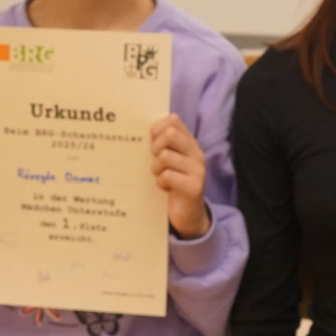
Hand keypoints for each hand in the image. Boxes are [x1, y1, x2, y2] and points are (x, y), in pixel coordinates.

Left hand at [150, 113, 209, 238]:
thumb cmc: (173, 185)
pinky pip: (168, 176)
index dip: (157, 128)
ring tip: (158, 176)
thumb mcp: (169, 162)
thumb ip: (162, 146)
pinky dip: (160, 182)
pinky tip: (163, 188)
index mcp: (189, 143)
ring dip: (156, 167)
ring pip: (165, 156)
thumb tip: (138, 130)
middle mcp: (196, 153)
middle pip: (170, 133)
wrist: (188, 215)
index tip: (150, 142)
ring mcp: (197, 170)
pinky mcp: (194, 187)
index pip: (173, 121)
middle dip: (155, 145)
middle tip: (153, 159)